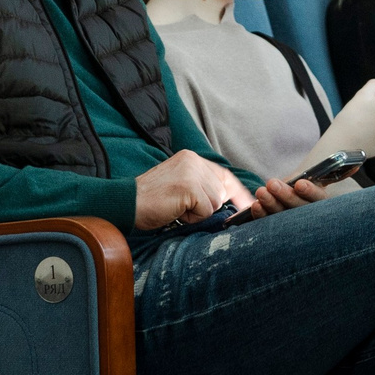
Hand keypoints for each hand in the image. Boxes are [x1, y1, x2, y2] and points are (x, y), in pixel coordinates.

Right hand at [133, 150, 252, 230]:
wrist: (127, 203)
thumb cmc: (151, 200)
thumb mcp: (179, 184)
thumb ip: (201, 185)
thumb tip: (228, 199)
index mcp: (190, 158)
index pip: (223, 174)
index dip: (236, 191)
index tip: (247, 204)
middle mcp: (193, 160)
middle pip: (221, 190)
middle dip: (208, 206)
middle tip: (183, 207)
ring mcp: (191, 172)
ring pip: (215, 201)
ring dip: (199, 212)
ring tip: (178, 208)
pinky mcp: (189, 187)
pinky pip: (206, 210)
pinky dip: (193, 217)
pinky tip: (176, 211)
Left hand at [246, 175, 329, 218]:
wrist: (292, 198)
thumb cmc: (299, 187)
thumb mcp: (305, 181)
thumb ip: (302, 183)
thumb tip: (291, 184)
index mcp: (322, 201)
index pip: (318, 197)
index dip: (309, 192)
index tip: (299, 184)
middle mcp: (311, 216)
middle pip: (300, 208)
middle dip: (285, 195)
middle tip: (272, 184)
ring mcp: (295, 226)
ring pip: (285, 217)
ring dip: (271, 204)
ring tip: (261, 192)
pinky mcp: (279, 230)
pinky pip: (271, 224)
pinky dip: (262, 215)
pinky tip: (256, 206)